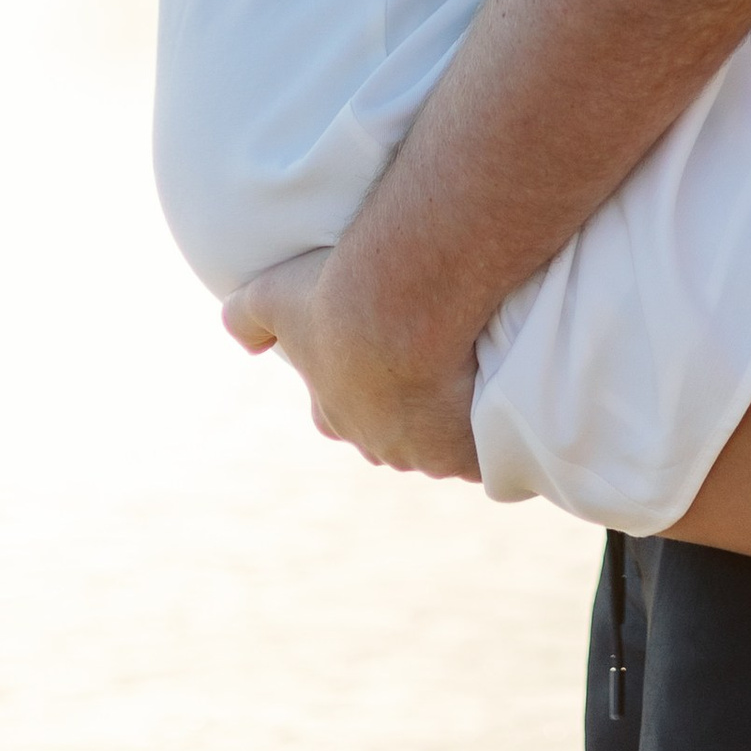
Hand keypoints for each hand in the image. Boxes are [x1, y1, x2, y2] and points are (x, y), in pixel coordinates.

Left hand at [223, 241, 483, 480]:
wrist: (401, 306)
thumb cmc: (333, 299)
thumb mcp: (271, 297)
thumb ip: (245, 318)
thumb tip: (244, 341)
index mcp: (333, 413)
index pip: (338, 413)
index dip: (355, 386)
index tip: (376, 354)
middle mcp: (377, 443)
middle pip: (392, 434)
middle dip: (407, 410)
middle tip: (430, 363)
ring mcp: (428, 454)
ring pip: (443, 445)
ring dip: (456, 418)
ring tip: (476, 373)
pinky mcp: (472, 453)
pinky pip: (489, 451)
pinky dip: (496, 434)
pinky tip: (506, 399)